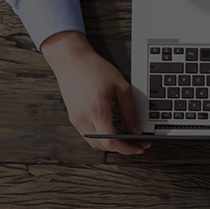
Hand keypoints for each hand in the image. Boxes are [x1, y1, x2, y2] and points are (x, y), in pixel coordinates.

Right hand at [42, 30, 147, 154]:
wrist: (71, 59)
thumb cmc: (93, 68)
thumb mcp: (121, 87)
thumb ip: (130, 111)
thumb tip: (135, 129)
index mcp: (96, 111)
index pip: (111, 142)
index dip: (127, 149)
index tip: (138, 147)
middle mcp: (83, 118)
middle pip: (103, 146)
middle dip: (122, 148)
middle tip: (137, 143)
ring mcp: (76, 119)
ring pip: (95, 143)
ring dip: (111, 144)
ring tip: (126, 139)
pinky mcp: (73, 117)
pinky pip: (88, 135)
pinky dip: (102, 137)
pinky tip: (112, 131)